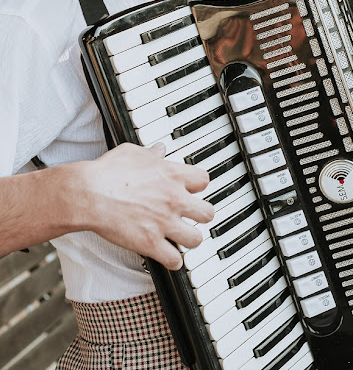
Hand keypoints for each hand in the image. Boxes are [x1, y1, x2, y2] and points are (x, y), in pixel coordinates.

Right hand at [81, 142, 213, 269]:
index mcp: (172, 174)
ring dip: (189, 239)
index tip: (191, 190)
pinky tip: (168, 256)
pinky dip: (173, 261)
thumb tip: (159, 149)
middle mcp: (174, 198)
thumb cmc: (107, 171)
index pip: (204, 180)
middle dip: (200, 215)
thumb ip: (151, 153)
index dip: (198, 186)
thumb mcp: (132, 153)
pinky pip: (175, 260)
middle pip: (207, 212)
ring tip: (181, 237)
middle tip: (191, 216)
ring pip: (196, 239)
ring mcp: (164, 222)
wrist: (87, 193)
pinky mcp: (151, 243)